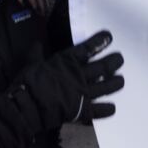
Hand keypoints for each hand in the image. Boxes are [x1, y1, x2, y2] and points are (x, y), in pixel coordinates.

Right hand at [0, 32, 125, 147]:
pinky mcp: (82, 110)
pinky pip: (99, 110)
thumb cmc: (27, 83)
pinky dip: (107, 109)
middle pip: (103, 67)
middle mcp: (79, 76)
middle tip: (119, 59)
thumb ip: (36, 54)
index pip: (88, 49)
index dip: (100, 41)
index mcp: (67, 62)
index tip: (109, 37)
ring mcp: (83, 93)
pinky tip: (112, 108)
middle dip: (114, 62)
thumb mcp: (30, 64)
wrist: (26, 107)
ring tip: (120, 81)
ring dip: (115, 83)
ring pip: (106, 87)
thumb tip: (36, 44)